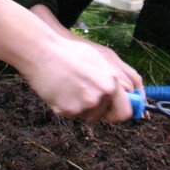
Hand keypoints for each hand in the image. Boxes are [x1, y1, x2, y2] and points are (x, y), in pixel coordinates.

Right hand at [0, 0, 136, 122]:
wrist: (42, 52)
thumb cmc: (69, 53)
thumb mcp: (98, 61)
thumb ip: (113, 80)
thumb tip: (127, 93)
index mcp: (112, 82)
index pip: (126, 112)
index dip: (120, 113)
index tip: (114, 112)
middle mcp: (102, 95)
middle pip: (106, 117)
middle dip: (100, 112)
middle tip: (86, 98)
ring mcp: (85, 104)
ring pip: (88, 116)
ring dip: (82, 108)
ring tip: (70, 87)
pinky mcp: (69, 111)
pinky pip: (72, 115)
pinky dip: (66, 106)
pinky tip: (60, 90)